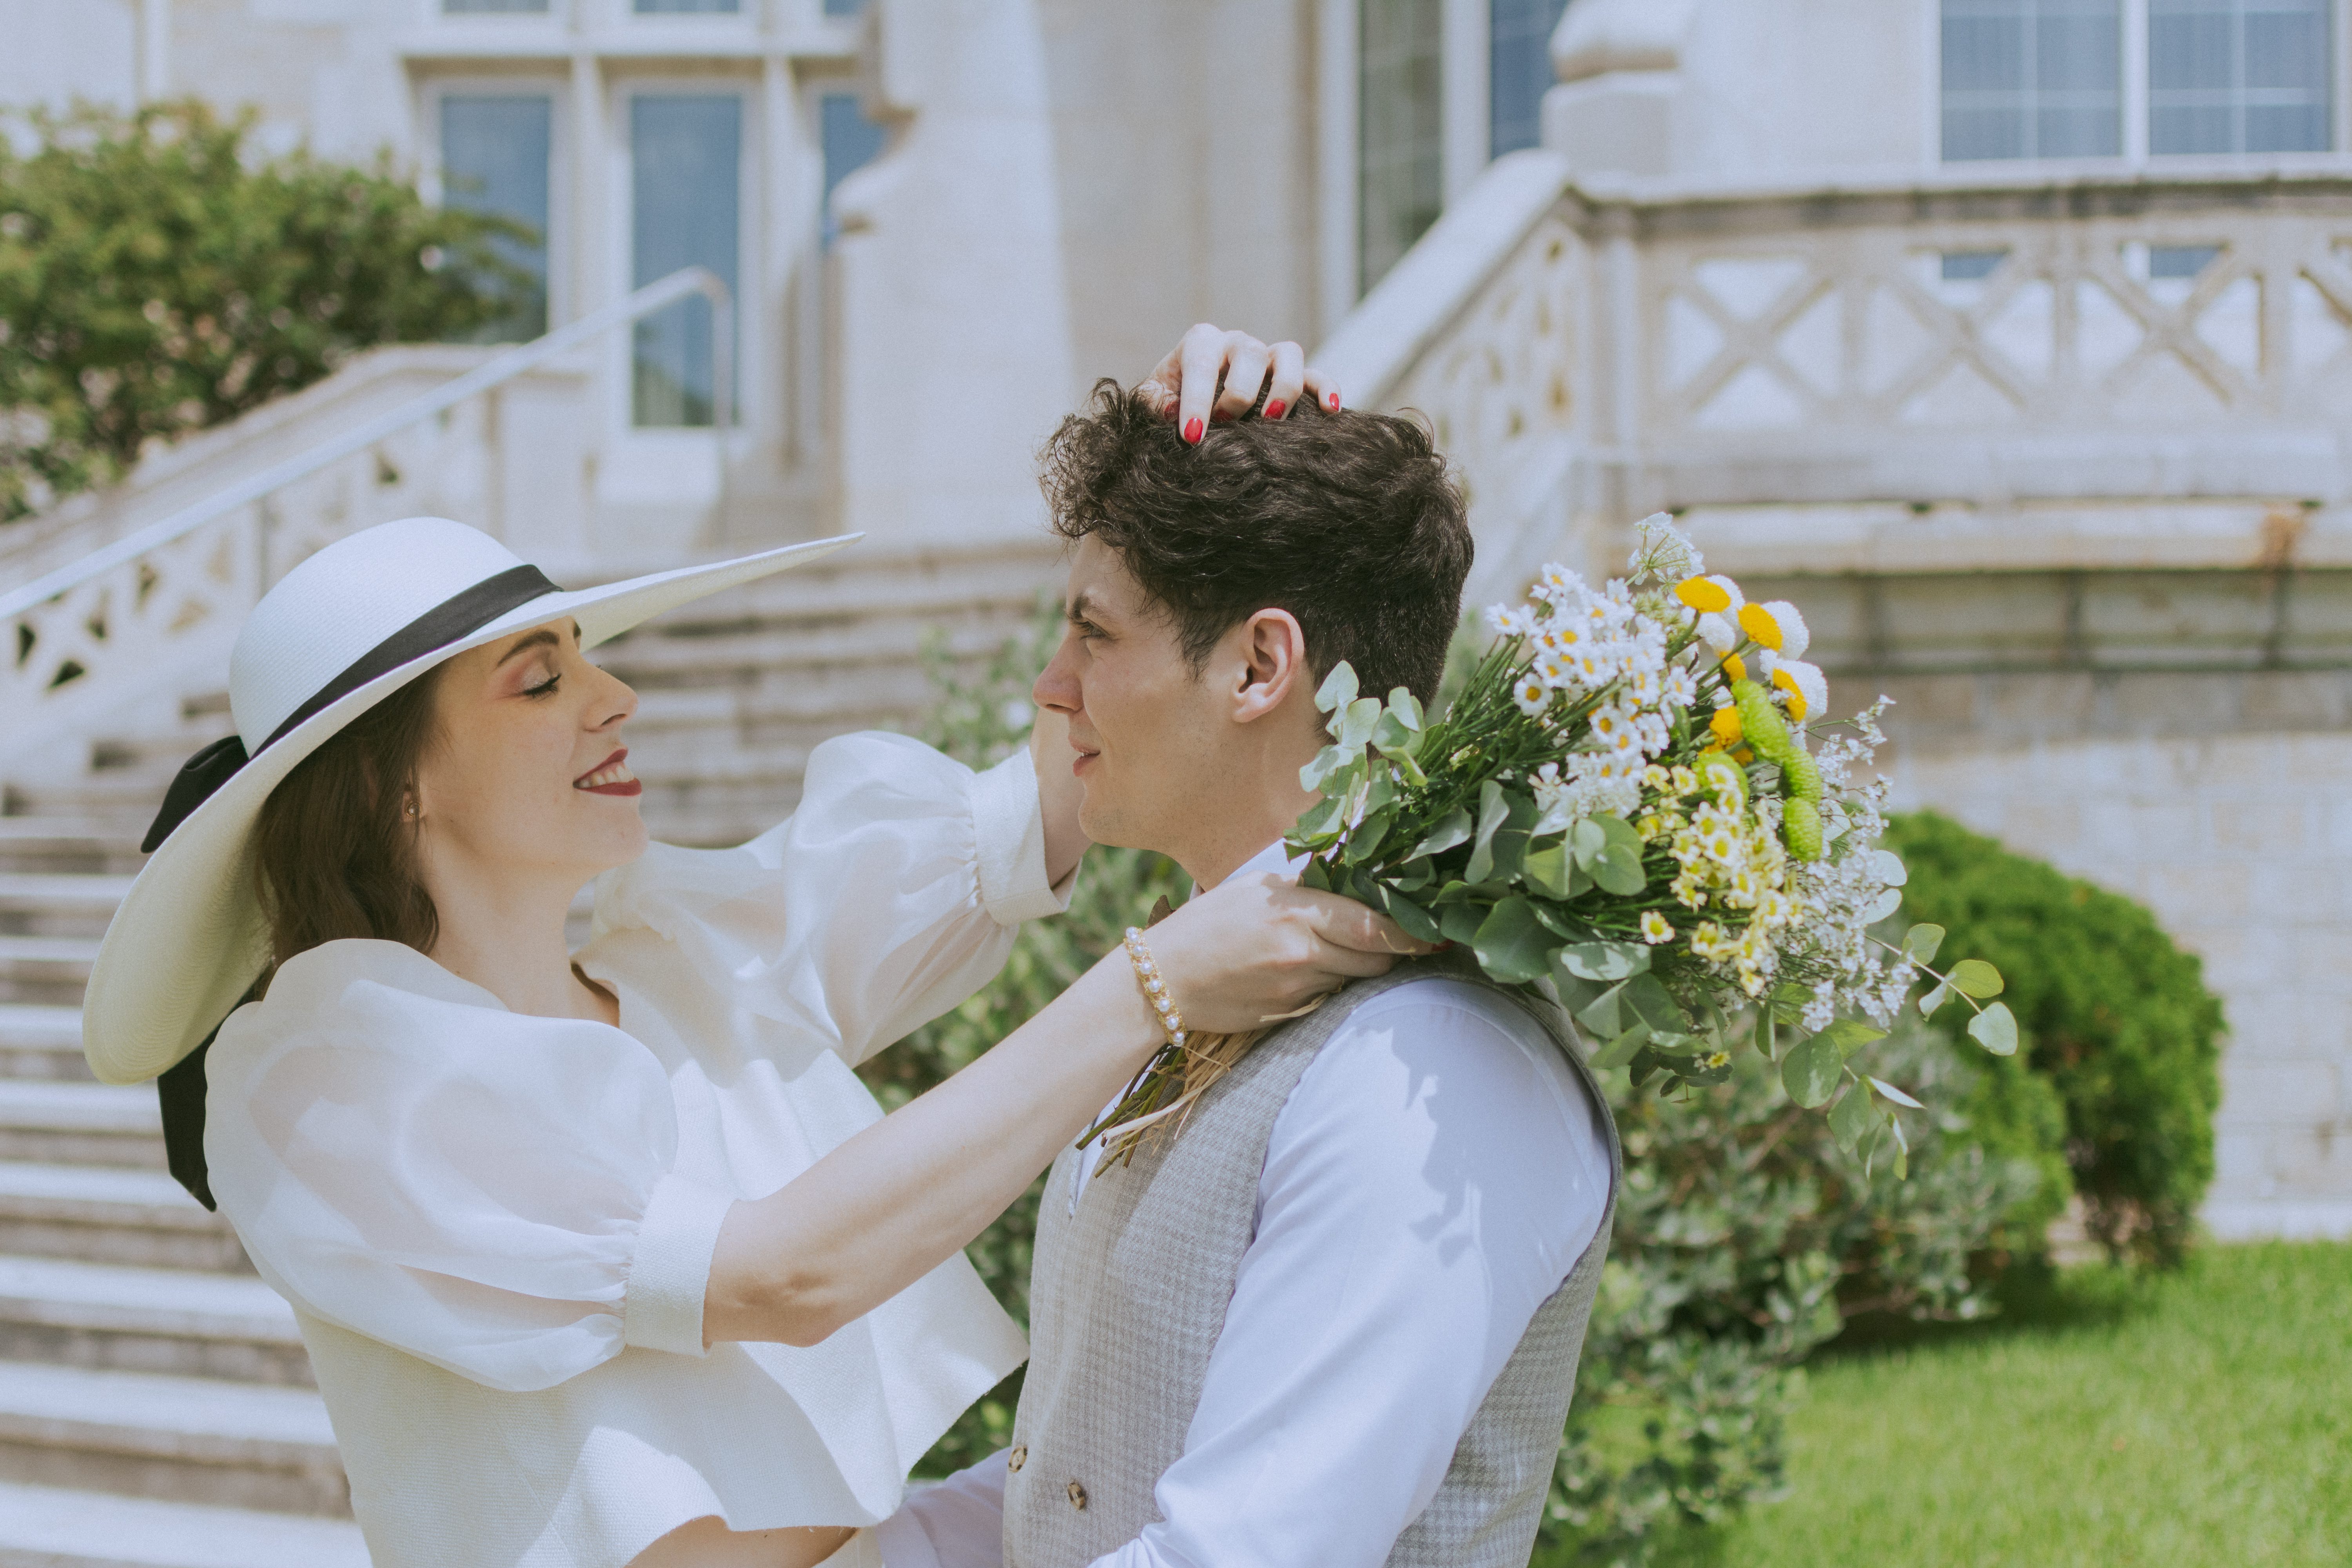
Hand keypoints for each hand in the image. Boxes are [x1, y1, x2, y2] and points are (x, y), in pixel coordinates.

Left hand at [1137, 324, 1343, 445]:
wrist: (1191, 404)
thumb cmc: (1171, 402)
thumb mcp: (1154, 401)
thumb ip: (1153, 403)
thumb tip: (1171, 413)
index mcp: (1201, 343)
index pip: (1200, 363)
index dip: (1197, 400)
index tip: (1192, 436)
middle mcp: (1236, 344)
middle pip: (1248, 354)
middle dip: (1238, 393)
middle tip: (1226, 425)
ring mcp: (1267, 357)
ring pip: (1287, 354)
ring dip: (1283, 387)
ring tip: (1272, 420)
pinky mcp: (1292, 376)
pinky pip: (1316, 375)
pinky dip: (1325, 389)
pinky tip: (1331, 410)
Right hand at [1140, 872, 1432, 1034]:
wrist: (1160, 982)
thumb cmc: (1206, 924)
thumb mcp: (1255, 888)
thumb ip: (1306, 888)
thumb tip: (1354, 885)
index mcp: (1296, 914)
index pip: (1374, 926)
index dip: (1413, 932)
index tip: (1437, 932)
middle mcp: (1302, 954)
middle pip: (1377, 958)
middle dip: (1394, 949)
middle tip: (1401, 937)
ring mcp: (1297, 989)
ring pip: (1355, 978)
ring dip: (1358, 965)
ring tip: (1336, 948)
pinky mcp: (1289, 1014)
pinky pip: (1328, 997)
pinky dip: (1330, 983)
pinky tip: (1306, 970)